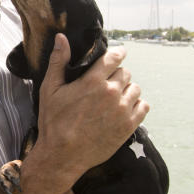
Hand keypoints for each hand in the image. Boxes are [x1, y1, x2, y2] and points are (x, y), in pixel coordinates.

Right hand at [35, 34, 148, 177]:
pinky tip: (124, 109)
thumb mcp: (50, 89)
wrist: (63, 156)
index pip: (115, 57)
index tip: (117, 55)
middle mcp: (112, 93)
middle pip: (125, 72)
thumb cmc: (53, 122)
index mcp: (93, 81)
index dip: (117, 54)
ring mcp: (122, 110)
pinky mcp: (129, 126)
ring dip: (127, 90)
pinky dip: (136, 105)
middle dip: (117, 74)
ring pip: (135, 89)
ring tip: (115, 98)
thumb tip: (61, 37)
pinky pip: (143, 107)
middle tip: (106, 83)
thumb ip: (58, 61)